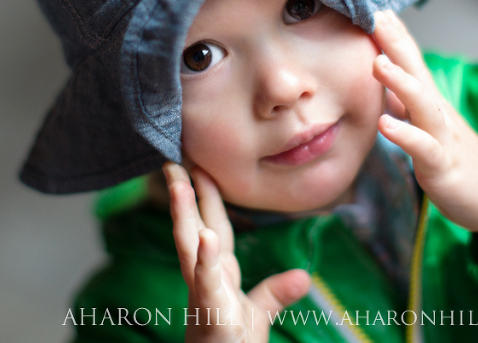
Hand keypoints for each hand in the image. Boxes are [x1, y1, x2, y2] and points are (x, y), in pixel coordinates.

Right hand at [163, 162, 310, 342]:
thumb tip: (304, 276)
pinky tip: (205, 237)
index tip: (198, 168)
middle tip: (173, 161)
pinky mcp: (210, 313)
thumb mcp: (259, 315)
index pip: (212, 228)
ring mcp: (203, 294)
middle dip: (183, 196)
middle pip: (192, 229)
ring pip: (189, 248)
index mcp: (218, 275)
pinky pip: (206, 282)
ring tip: (180, 184)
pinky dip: (206, 259)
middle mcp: (204, 278)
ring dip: (184, 215)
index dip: (206, 199)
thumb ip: (277, 293)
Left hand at [371, 11, 477, 254]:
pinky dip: (405, 135)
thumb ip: (408, 102)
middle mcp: (439, 113)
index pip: (413, 62)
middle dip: (396, 42)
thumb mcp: (429, 125)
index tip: (376, 7)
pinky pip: (424, 148)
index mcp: (431, 103)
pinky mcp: (444, 166)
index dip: (396, 35)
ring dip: (401, 82)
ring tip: (377, 62)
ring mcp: (444, 137)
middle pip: (417, 71)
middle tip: (375, 15)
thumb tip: (382, 79)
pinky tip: (384, 125)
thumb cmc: (457, 159)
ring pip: (423, 104)